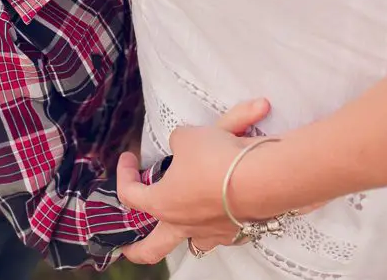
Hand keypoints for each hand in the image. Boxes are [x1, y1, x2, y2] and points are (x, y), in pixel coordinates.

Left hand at [117, 100, 322, 263]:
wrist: (262, 177)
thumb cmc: (216, 159)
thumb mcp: (188, 137)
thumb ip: (179, 141)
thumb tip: (182, 143)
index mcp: (163, 204)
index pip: (130, 195)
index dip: (124, 174)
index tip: (129, 157)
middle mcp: (185, 225)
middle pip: (152, 250)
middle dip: (136, 251)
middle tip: (128, 248)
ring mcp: (213, 233)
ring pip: (195, 243)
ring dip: (188, 234)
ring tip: (187, 222)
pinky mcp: (241, 230)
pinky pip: (229, 230)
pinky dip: (228, 218)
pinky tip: (231, 202)